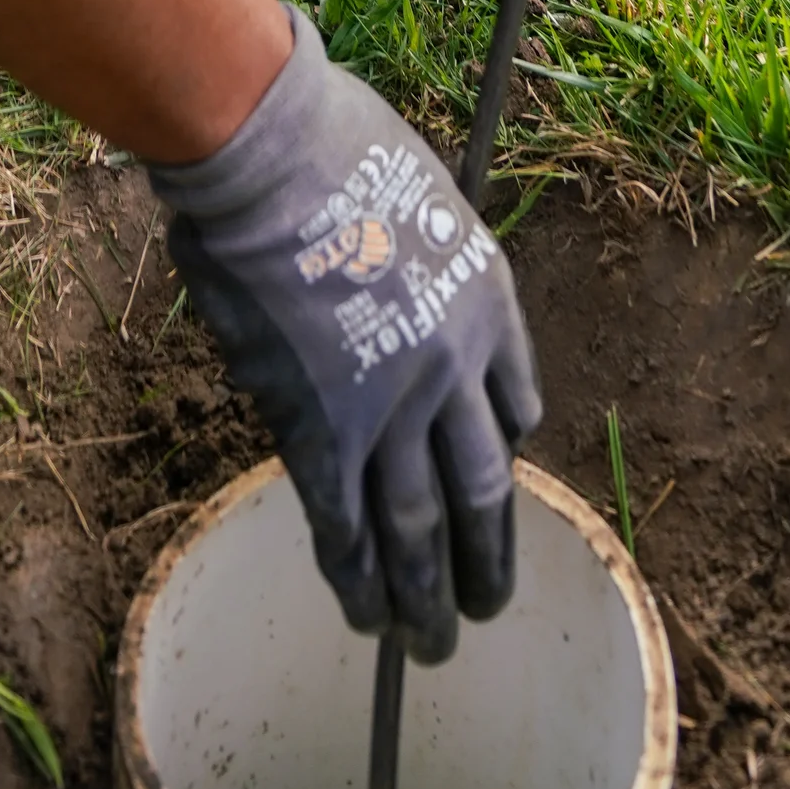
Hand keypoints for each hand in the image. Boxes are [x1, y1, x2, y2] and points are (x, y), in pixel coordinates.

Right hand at [149, 11, 540, 659]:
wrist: (273, 156)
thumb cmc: (330, 142)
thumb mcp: (413, 186)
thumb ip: (410, 250)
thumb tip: (374, 280)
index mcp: (485, 300)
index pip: (516, 401)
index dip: (504, 445)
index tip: (495, 468)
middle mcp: (454, 366)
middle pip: (483, 487)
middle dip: (486, 559)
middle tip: (485, 609)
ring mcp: (392, 405)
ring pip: (421, 527)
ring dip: (427, 594)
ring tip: (432, 645)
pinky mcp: (324, 430)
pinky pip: (346, 523)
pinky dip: (356, 576)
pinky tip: (364, 614)